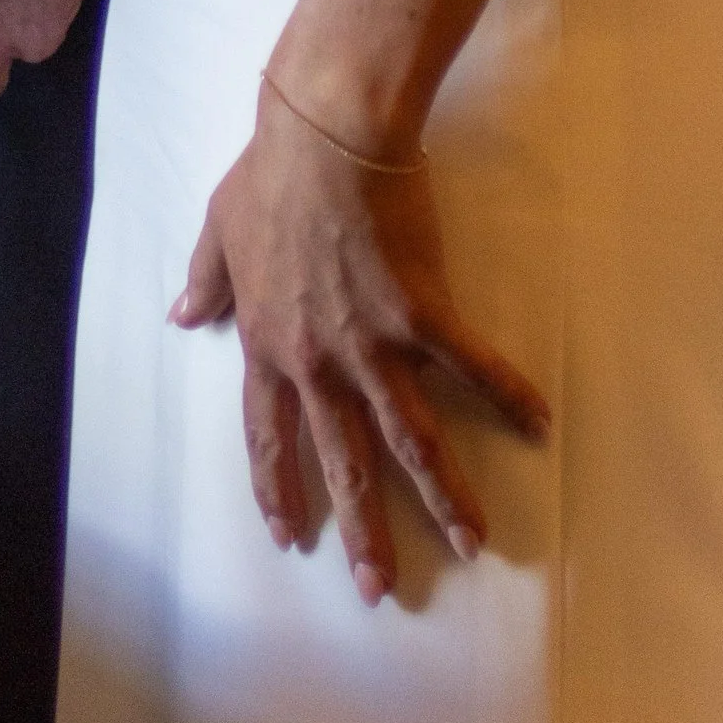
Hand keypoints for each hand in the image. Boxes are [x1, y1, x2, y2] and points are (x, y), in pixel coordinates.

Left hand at [175, 82, 547, 604]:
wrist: (324, 135)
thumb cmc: (269, 174)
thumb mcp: (220, 229)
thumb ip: (206, 281)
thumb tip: (182, 317)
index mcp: (268, 345)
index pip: (269, 438)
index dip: (279, 489)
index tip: (291, 536)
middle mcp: (319, 361)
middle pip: (343, 461)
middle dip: (364, 529)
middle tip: (381, 587)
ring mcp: (373, 343)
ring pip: (410, 439)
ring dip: (442, 496)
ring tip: (471, 542)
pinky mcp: (422, 314)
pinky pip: (472, 367)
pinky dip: (507, 397)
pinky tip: (540, 426)